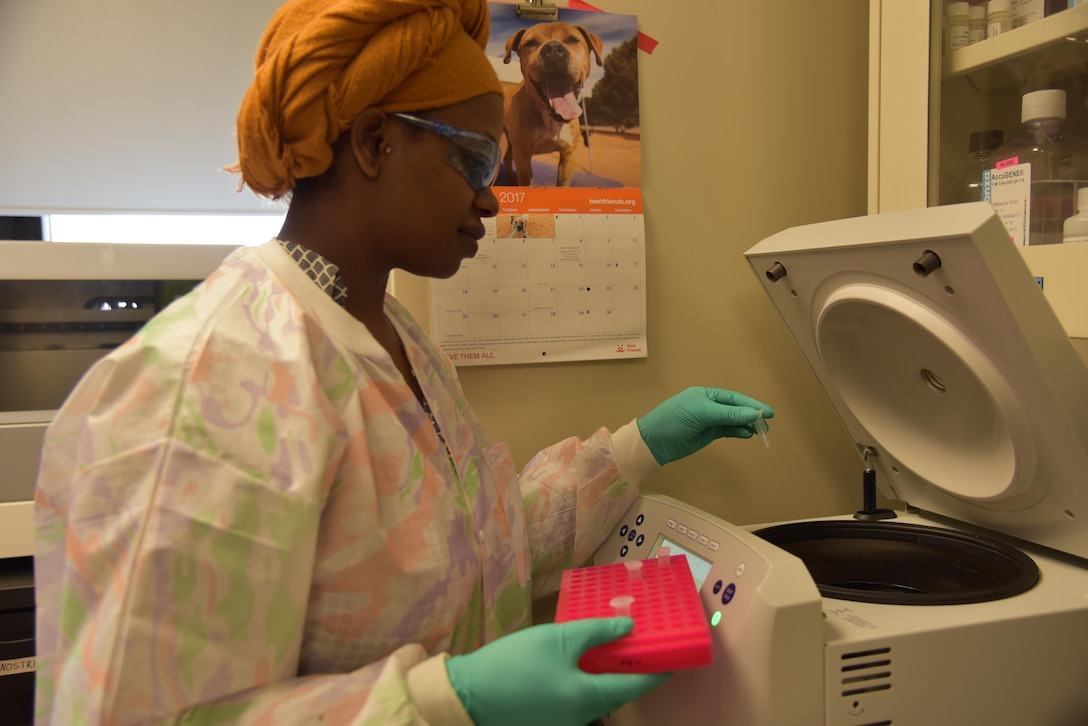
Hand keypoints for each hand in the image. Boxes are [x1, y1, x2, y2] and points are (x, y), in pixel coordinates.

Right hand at [445, 618, 669, 725]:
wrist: (466, 698)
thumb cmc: (514, 665)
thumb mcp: (557, 639)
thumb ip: (596, 632)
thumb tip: (629, 626)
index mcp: (589, 698)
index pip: (636, 685)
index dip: (657, 669)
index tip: (673, 656)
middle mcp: (582, 718)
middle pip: (617, 693)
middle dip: (631, 670)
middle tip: (640, 644)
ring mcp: (563, 724)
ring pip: (596, 697)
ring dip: (607, 675)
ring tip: (610, 647)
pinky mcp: (547, 721)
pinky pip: (576, 701)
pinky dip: (585, 682)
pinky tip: (579, 662)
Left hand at [637, 386, 773, 465]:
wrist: (654, 442)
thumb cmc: (675, 421)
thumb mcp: (702, 414)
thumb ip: (729, 414)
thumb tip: (754, 414)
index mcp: (706, 395)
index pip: (733, 398)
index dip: (751, 404)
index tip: (767, 412)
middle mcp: (709, 405)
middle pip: (736, 408)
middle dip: (752, 414)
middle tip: (768, 422)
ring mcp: (709, 420)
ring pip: (733, 421)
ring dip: (747, 424)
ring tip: (761, 431)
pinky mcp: (708, 433)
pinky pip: (727, 430)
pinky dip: (738, 432)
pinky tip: (748, 434)